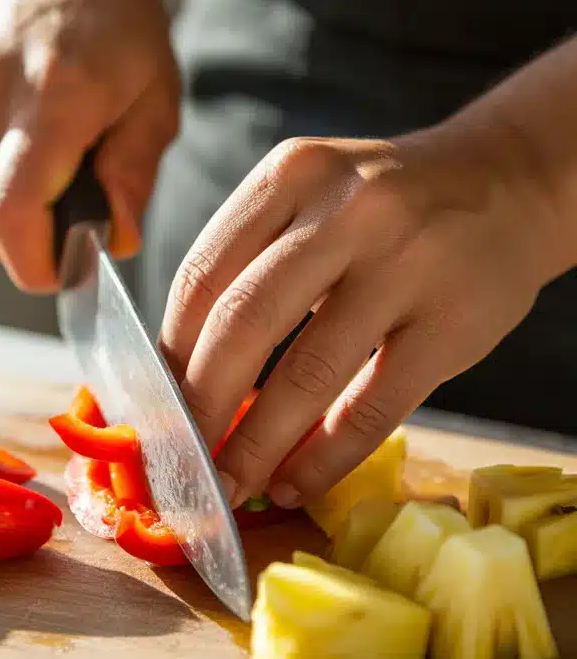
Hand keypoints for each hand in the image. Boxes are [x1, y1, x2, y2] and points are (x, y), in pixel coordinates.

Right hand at [0, 0, 178, 292]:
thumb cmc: (119, 23)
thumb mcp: (155, 97)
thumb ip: (134, 175)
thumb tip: (114, 242)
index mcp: (51, 95)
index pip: (11, 214)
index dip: (36, 264)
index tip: (71, 270)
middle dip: (35, 244)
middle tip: (80, 216)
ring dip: (18, 213)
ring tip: (59, 164)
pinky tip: (29, 143)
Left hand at [159, 122, 554, 508]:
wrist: (505, 186)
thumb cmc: (384, 208)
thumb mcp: (310, 200)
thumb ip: (249, 266)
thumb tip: (182, 377)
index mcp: (291, 175)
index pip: (202, 275)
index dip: (168, 354)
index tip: (154, 406)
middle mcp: (345, 210)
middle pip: (242, 323)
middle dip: (199, 405)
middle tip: (180, 457)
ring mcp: (406, 265)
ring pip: (307, 375)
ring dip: (257, 444)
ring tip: (232, 482)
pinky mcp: (453, 324)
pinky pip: (372, 408)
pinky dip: (324, 457)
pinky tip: (296, 482)